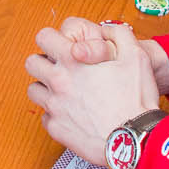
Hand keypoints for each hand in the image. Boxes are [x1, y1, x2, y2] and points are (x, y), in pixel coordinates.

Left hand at [24, 22, 162, 164]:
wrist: (135, 139)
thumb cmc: (135, 99)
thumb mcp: (136, 56)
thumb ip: (119, 34)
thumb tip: (106, 29)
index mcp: (73, 60)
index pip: (43, 37)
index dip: (52, 38)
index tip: (61, 45)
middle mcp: (58, 82)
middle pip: (32, 63)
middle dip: (44, 62)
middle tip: (60, 68)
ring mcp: (54, 106)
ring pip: (33, 90)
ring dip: (46, 88)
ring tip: (64, 91)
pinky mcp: (56, 128)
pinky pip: (45, 116)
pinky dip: (55, 113)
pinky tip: (70, 113)